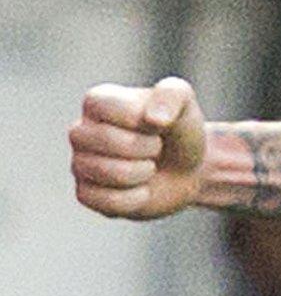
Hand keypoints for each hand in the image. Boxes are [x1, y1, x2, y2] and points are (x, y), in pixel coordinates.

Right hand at [71, 77, 208, 219]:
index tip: (156, 121)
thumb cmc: (179, 130)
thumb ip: (172, 94)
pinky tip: (141, 188)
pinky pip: (109, 201)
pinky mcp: (85, 195)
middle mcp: (80, 131)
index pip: (106, 107)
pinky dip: (137, 197)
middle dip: (146, 146)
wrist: (186, 169)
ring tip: (149, 165)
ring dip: (143, 172)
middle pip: (105, 140)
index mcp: (97, 100)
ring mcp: (79, 164)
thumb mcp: (184, 101)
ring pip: (108, 173)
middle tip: (156, 147)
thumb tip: (153, 118)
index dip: (140, 118)